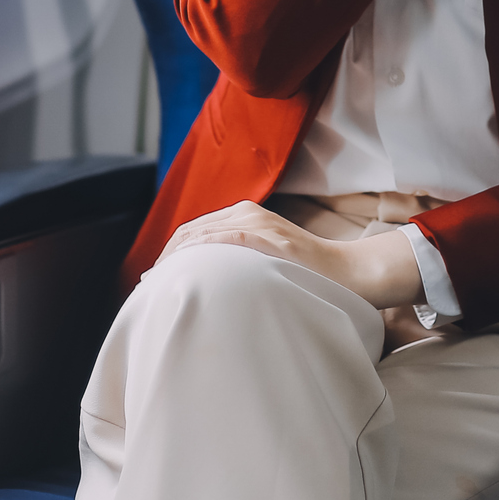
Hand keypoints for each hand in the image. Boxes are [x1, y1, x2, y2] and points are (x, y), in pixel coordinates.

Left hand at [149, 200, 424, 310]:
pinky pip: (227, 240)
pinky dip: (202, 253)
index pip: (194, 232)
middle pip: (191, 232)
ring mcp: (259, 224)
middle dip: (166, 258)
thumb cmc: (308, 274)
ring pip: (203, 235)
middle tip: (149, 286)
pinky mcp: (270, 239)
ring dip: (177, 259)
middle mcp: (248, 213)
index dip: (169, 254)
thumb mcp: (266, 259)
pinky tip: (188, 272)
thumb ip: (239, 260)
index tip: (154, 279)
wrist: (350, 272)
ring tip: (161, 284)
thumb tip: (205, 283)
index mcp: (245, 215)